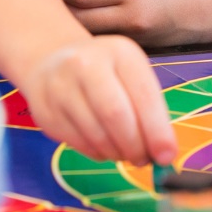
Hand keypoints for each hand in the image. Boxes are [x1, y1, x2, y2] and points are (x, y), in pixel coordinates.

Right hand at [15, 34, 175, 166]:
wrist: (52, 60)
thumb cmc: (106, 73)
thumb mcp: (131, 76)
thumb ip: (149, 111)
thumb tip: (163, 153)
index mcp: (119, 52)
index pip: (143, 96)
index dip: (157, 131)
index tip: (166, 156)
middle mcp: (86, 63)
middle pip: (116, 115)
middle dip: (135, 146)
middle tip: (143, 160)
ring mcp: (60, 85)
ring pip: (95, 134)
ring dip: (116, 153)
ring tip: (123, 153)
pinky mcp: (44, 109)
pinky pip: (77, 142)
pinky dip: (96, 153)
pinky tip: (102, 147)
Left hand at [58, 0, 211, 44]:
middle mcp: (130, 18)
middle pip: (76, 19)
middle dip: (58, 8)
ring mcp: (132, 39)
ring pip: (86, 35)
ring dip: (70, 24)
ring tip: (60, 10)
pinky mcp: (135, 51)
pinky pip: (102, 43)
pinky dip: (88, 34)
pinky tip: (82, 24)